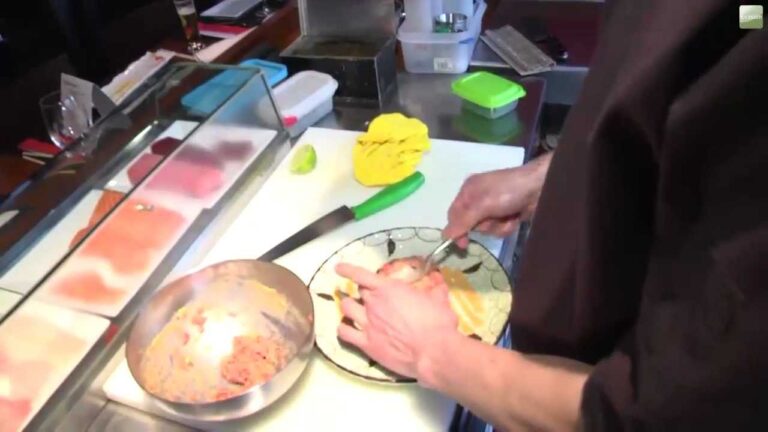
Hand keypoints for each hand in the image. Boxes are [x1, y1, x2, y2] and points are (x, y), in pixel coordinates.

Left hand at [335, 263, 458, 379]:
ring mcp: (367, 324)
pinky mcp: (366, 344)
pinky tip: (346, 329)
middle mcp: (374, 304)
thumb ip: (434, 289)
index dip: (348, 269)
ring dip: (349, 306)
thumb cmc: (437, 323)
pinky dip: (343, 329)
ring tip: (352, 309)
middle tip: (369, 296)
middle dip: (363, 292)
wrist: (433, 352)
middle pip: (359, 292)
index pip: (361, 275)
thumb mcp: (439, 300)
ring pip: (346, 309)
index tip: (339, 268)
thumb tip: (438, 281)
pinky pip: (345, 333)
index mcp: (389, 289)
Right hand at [444, 153, 551, 247]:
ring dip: (497, 227)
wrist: (541, 187)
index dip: (457, 230)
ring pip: (486, 229)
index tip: (463, 244)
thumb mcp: (482, 205)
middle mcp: (477, 198)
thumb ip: (463, 221)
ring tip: (508, 217)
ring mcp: (493, 207)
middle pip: (470, 224)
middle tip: (494, 220)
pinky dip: (507, 226)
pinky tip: (515, 218)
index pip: (454, 215)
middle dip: (484, 226)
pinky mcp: (506, 214)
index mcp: (468, 191)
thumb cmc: (508, 192)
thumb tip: (444, 236)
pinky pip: (499, 228)